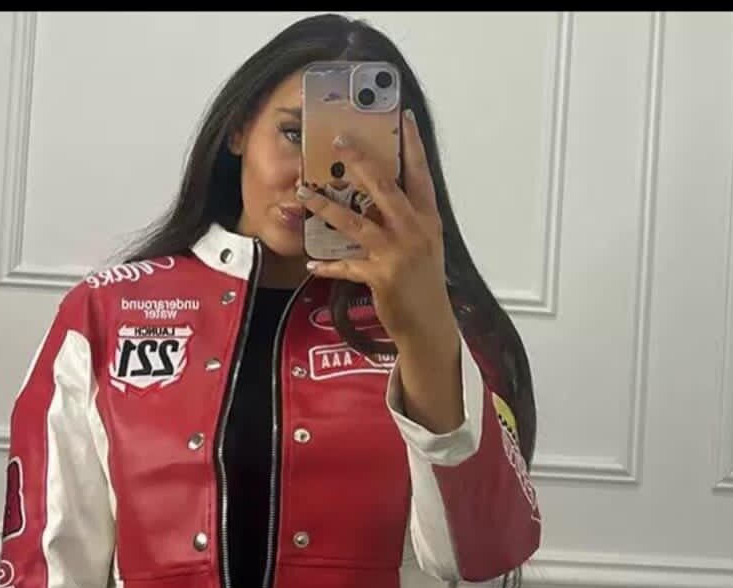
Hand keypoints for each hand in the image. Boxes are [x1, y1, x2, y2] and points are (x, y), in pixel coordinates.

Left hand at [297, 109, 459, 356]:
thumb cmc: (424, 286)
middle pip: (383, 187)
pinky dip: (327, 265)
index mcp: (426, 220)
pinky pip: (346, 265)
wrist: (429, 325)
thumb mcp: (424, 247)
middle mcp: (413, 231)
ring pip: (355, 221)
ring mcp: (397, 253)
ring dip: (325, 207)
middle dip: (359, 160)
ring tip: (303, 193)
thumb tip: (383, 199)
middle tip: (339, 139)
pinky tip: (311, 263)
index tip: (405, 117)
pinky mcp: (381, 276)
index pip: (420, 174)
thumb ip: (407, 221)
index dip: (412, 145)